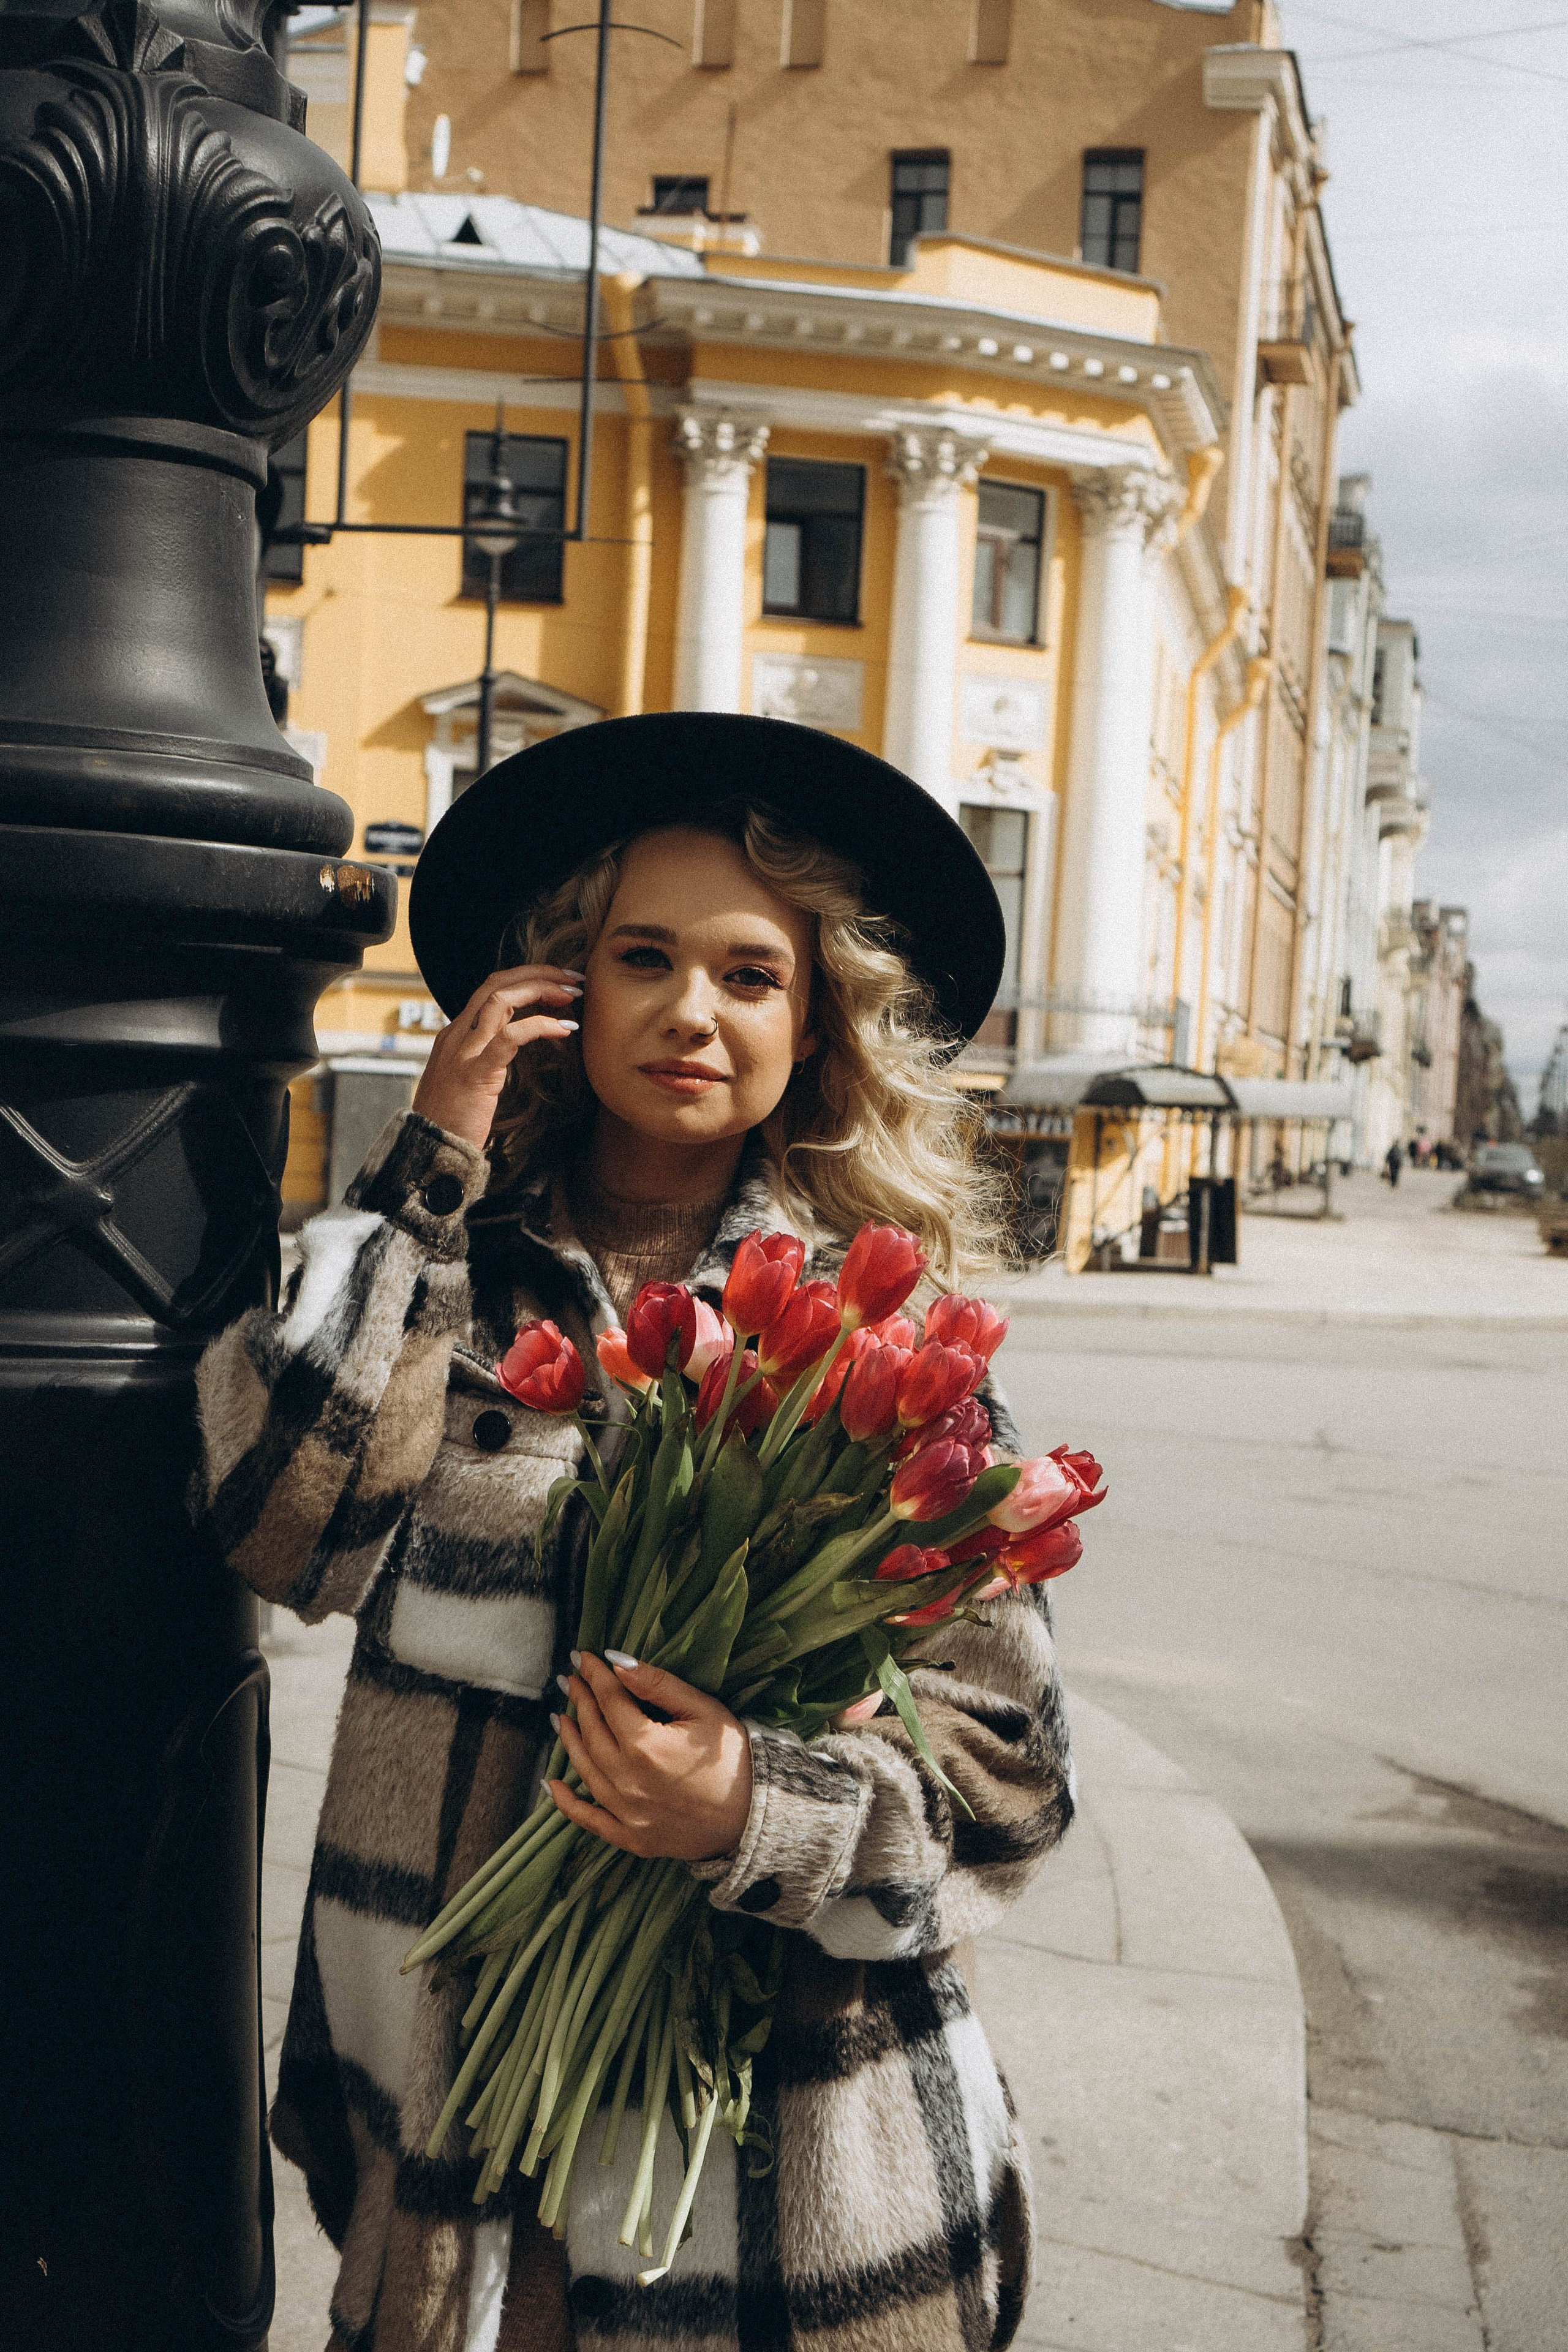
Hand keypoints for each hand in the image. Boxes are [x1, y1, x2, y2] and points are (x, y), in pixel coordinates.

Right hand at [411, 964, 583, 1151]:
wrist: (431, 1150)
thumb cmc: (453, 1121)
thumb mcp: (466, 1079)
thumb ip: (486, 1057)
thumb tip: (515, 1047)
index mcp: (455, 1035)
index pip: (490, 989)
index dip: (526, 978)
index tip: (558, 982)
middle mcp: (457, 1036)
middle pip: (496, 983)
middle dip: (538, 973)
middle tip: (573, 979)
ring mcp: (463, 1053)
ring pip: (501, 999)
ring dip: (541, 989)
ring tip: (572, 996)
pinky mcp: (475, 1074)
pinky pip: (509, 1037)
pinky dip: (540, 1025)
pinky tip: (563, 1029)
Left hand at [548, 1653, 753, 1862]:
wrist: (756, 1815)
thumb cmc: (733, 1757)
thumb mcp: (703, 1709)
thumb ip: (657, 1685)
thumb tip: (617, 1661)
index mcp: (646, 1746)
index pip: (609, 1701)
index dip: (594, 1675)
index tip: (581, 1657)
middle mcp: (629, 1781)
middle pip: (593, 1732)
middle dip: (580, 1700)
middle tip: (570, 1680)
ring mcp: (627, 1813)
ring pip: (585, 1769)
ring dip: (569, 1740)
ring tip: (561, 1716)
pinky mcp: (632, 1838)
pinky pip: (589, 1821)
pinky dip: (566, 1803)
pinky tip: (550, 1785)